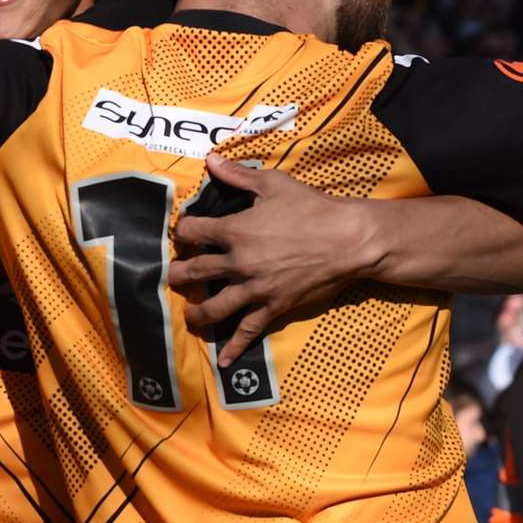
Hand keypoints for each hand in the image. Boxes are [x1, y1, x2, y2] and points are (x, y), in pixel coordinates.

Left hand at [170, 154, 371, 365]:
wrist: (348, 240)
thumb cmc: (312, 208)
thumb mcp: (274, 184)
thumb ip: (238, 175)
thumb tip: (212, 159)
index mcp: (234, 230)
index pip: (192, 232)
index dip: (183, 230)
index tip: (183, 231)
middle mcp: (238, 263)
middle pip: (193, 272)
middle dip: (178, 273)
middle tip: (174, 275)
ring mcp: (254, 288)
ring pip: (213, 307)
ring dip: (196, 311)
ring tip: (190, 313)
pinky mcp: (272, 307)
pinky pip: (248, 331)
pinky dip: (233, 348)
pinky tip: (222, 362)